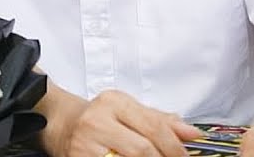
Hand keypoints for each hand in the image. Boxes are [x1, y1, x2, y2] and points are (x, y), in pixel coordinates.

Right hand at [58, 91, 199, 156]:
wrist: (62, 124)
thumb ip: (160, 120)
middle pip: (143, 150)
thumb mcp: (128, 110)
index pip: (154, 126)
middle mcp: (97, 120)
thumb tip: (192, 133)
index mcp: (113, 102)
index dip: (175, 148)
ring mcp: (85, 143)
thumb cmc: (99, 119)